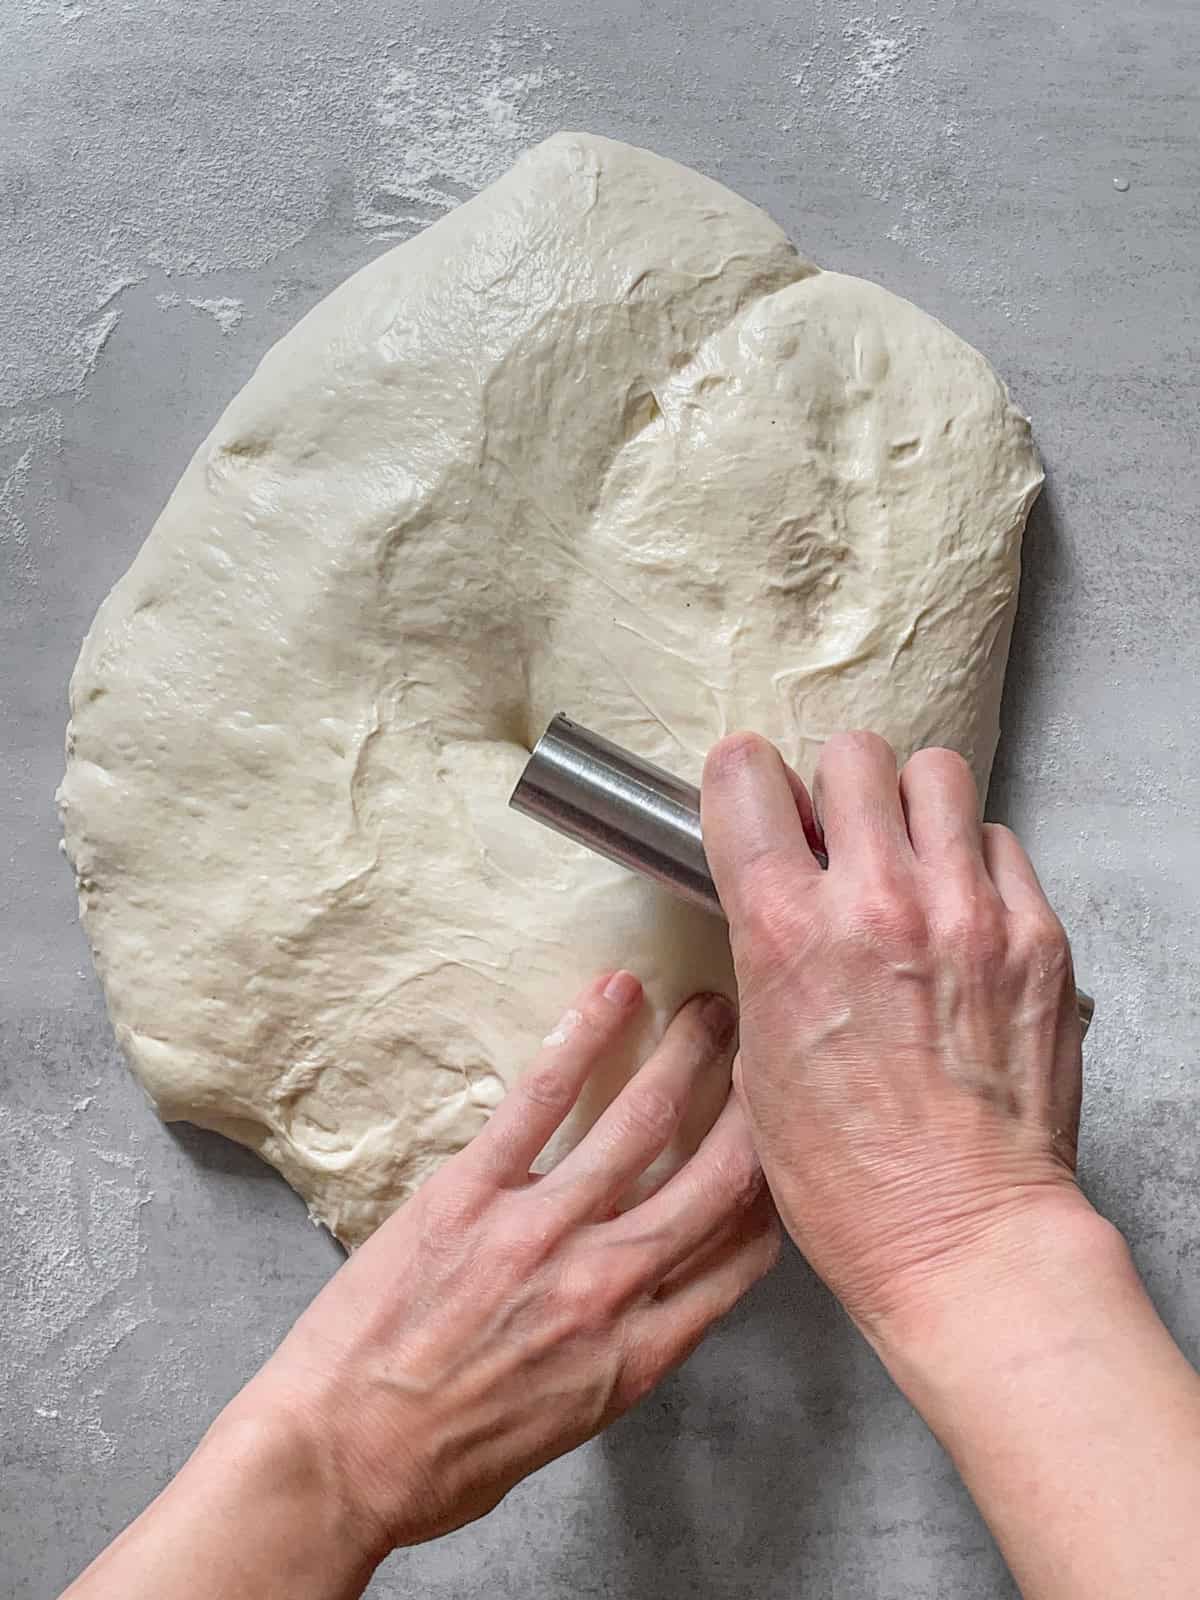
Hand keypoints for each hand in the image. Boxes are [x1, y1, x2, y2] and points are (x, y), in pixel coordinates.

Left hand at [242, 970, 776, 1558]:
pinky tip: (616, 992)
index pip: (741, 1256)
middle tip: (771, 1055)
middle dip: (755, 1109)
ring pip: (642, 1123)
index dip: (778, 1193)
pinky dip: (586, 1035)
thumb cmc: (441, 1462)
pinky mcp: (472, 1191)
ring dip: (689, 1054)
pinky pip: (542, 1097)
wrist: (337, 1458)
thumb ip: (621, 1354)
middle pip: (717, 1179)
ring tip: (712, 1009)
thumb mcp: (565, 1426)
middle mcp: (608, 1285)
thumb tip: (647, 1295)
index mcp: (637, 1352)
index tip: (786, 1149)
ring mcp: (541, 1231)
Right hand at [701, 729, 1088, 1333]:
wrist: (964, 1237)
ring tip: (908, 858)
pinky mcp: (1037, 936)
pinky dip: (975, 862)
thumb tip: (783, 895)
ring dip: (912, 807)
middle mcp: (878, 903)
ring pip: (937, 775)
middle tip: (839, 835)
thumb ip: (768, 953)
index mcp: (787, 933)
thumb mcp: (758, 1060)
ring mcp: (968, 913)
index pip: (748, 778)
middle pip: (853, 754)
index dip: (744, 780)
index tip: (755, 798)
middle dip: (836, 788)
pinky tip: (962, 914)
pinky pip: (1001, 843)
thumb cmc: (850, 1176)